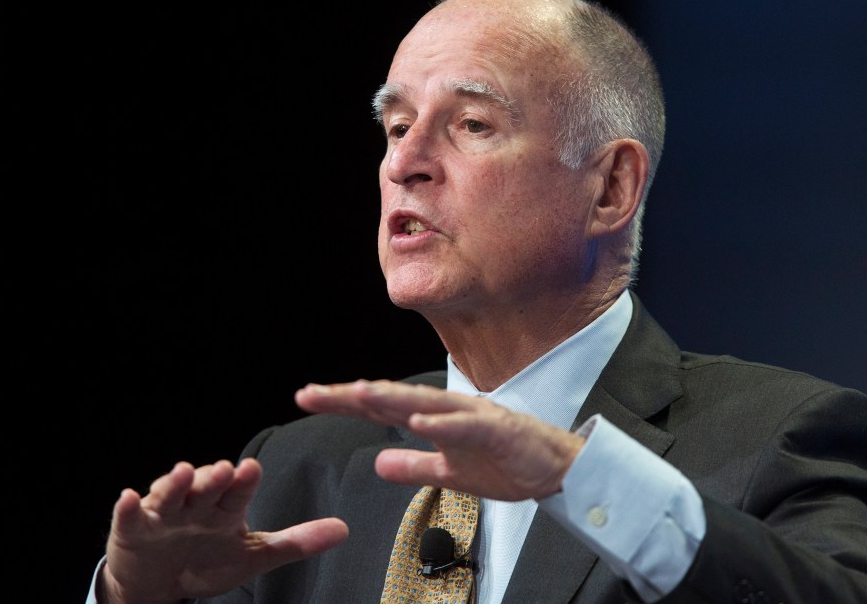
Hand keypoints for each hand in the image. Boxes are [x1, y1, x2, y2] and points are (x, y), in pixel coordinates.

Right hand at [99, 458, 347, 603]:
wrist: (160, 585)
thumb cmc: (207, 562)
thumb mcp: (253, 556)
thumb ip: (296, 542)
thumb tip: (345, 529)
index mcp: (225, 508)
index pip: (238, 491)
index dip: (245, 481)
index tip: (253, 468)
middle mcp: (196, 504)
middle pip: (206, 487)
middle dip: (214, 478)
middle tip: (225, 469)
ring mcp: (163, 514)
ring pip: (170, 494)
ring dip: (175, 483)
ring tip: (184, 472)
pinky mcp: (133, 529)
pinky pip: (127, 517)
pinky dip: (126, 507)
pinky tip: (127, 496)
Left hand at [295, 380, 584, 500]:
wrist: (558, 469)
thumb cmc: (507, 463)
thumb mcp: (450, 472)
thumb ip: (415, 465)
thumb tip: (378, 462)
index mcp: (435, 418)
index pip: (381, 408)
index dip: (344, 403)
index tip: (307, 398)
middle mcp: (448, 409)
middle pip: (391, 398)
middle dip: (350, 396)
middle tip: (311, 393)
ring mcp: (472, 417)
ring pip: (424, 404)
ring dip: (389, 398)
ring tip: (356, 394)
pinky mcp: (496, 431)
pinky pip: (465, 428)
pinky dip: (442, 423)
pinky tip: (417, 421)